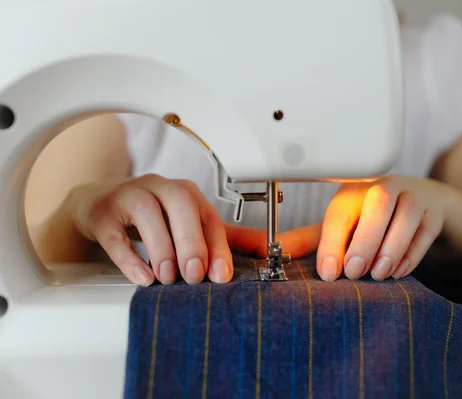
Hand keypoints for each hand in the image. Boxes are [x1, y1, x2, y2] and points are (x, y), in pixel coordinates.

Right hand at [68, 174, 237, 285]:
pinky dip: (128, 257)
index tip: (222, 275)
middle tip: (194, 276)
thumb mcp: (187, 224)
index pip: (208, 216)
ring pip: (147, 213)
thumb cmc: (151, 217)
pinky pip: (114, 233)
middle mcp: (160, 188)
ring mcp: (128, 196)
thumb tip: (266, 248)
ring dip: (162, 248)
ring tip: (167, 278)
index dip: (217, 246)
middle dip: (192, 241)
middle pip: (181, 204)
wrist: (99, 205)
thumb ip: (221, 238)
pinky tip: (143, 277)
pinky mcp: (102, 214)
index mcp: (186, 193)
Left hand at [315, 176, 447, 280]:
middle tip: (354, 272)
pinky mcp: (433, 214)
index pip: (341, 211)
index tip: (329, 272)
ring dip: (392, 247)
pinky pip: (425, 232)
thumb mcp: (339, 224)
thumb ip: (308, 240)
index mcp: (353, 188)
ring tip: (377, 274)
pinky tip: (396, 271)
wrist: (418, 200)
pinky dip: (412, 255)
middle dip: (365, 239)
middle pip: (379, 203)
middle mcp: (384, 186)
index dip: (333, 242)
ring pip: (407, 215)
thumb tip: (267, 250)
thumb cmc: (369, 217)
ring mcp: (413, 197)